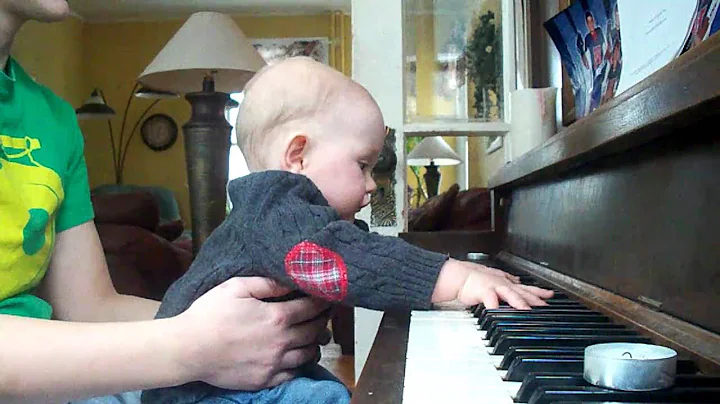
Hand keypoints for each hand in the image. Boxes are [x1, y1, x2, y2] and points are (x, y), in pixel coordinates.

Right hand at [174, 277, 331, 390]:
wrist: (188, 349)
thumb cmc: (209, 314)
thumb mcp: (236, 287)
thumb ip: (266, 284)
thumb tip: (289, 282)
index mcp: (277, 317)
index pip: (311, 308)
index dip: (322, 301)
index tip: (327, 297)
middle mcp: (282, 342)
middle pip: (314, 331)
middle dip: (322, 320)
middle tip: (324, 314)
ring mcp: (275, 363)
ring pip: (308, 354)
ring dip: (315, 343)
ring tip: (316, 336)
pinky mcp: (265, 379)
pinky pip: (293, 373)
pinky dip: (301, 364)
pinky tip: (299, 357)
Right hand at [457, 261, 553, 308]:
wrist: (460, 276)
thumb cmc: (476, 278)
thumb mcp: (495, 276)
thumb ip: (508, 280)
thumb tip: (518, 281)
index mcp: (508, 284)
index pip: (527, 288)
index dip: (540, 292)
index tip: (551, 295)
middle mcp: (504, 285)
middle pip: (523, 293)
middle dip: (535, 299)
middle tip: (546, 306)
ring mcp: (495, 288)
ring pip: (510, 294)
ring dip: (519, 302)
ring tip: (526, 309)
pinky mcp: (484, 292)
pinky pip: (491, 300)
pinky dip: (495, 307)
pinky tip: (499, 313)